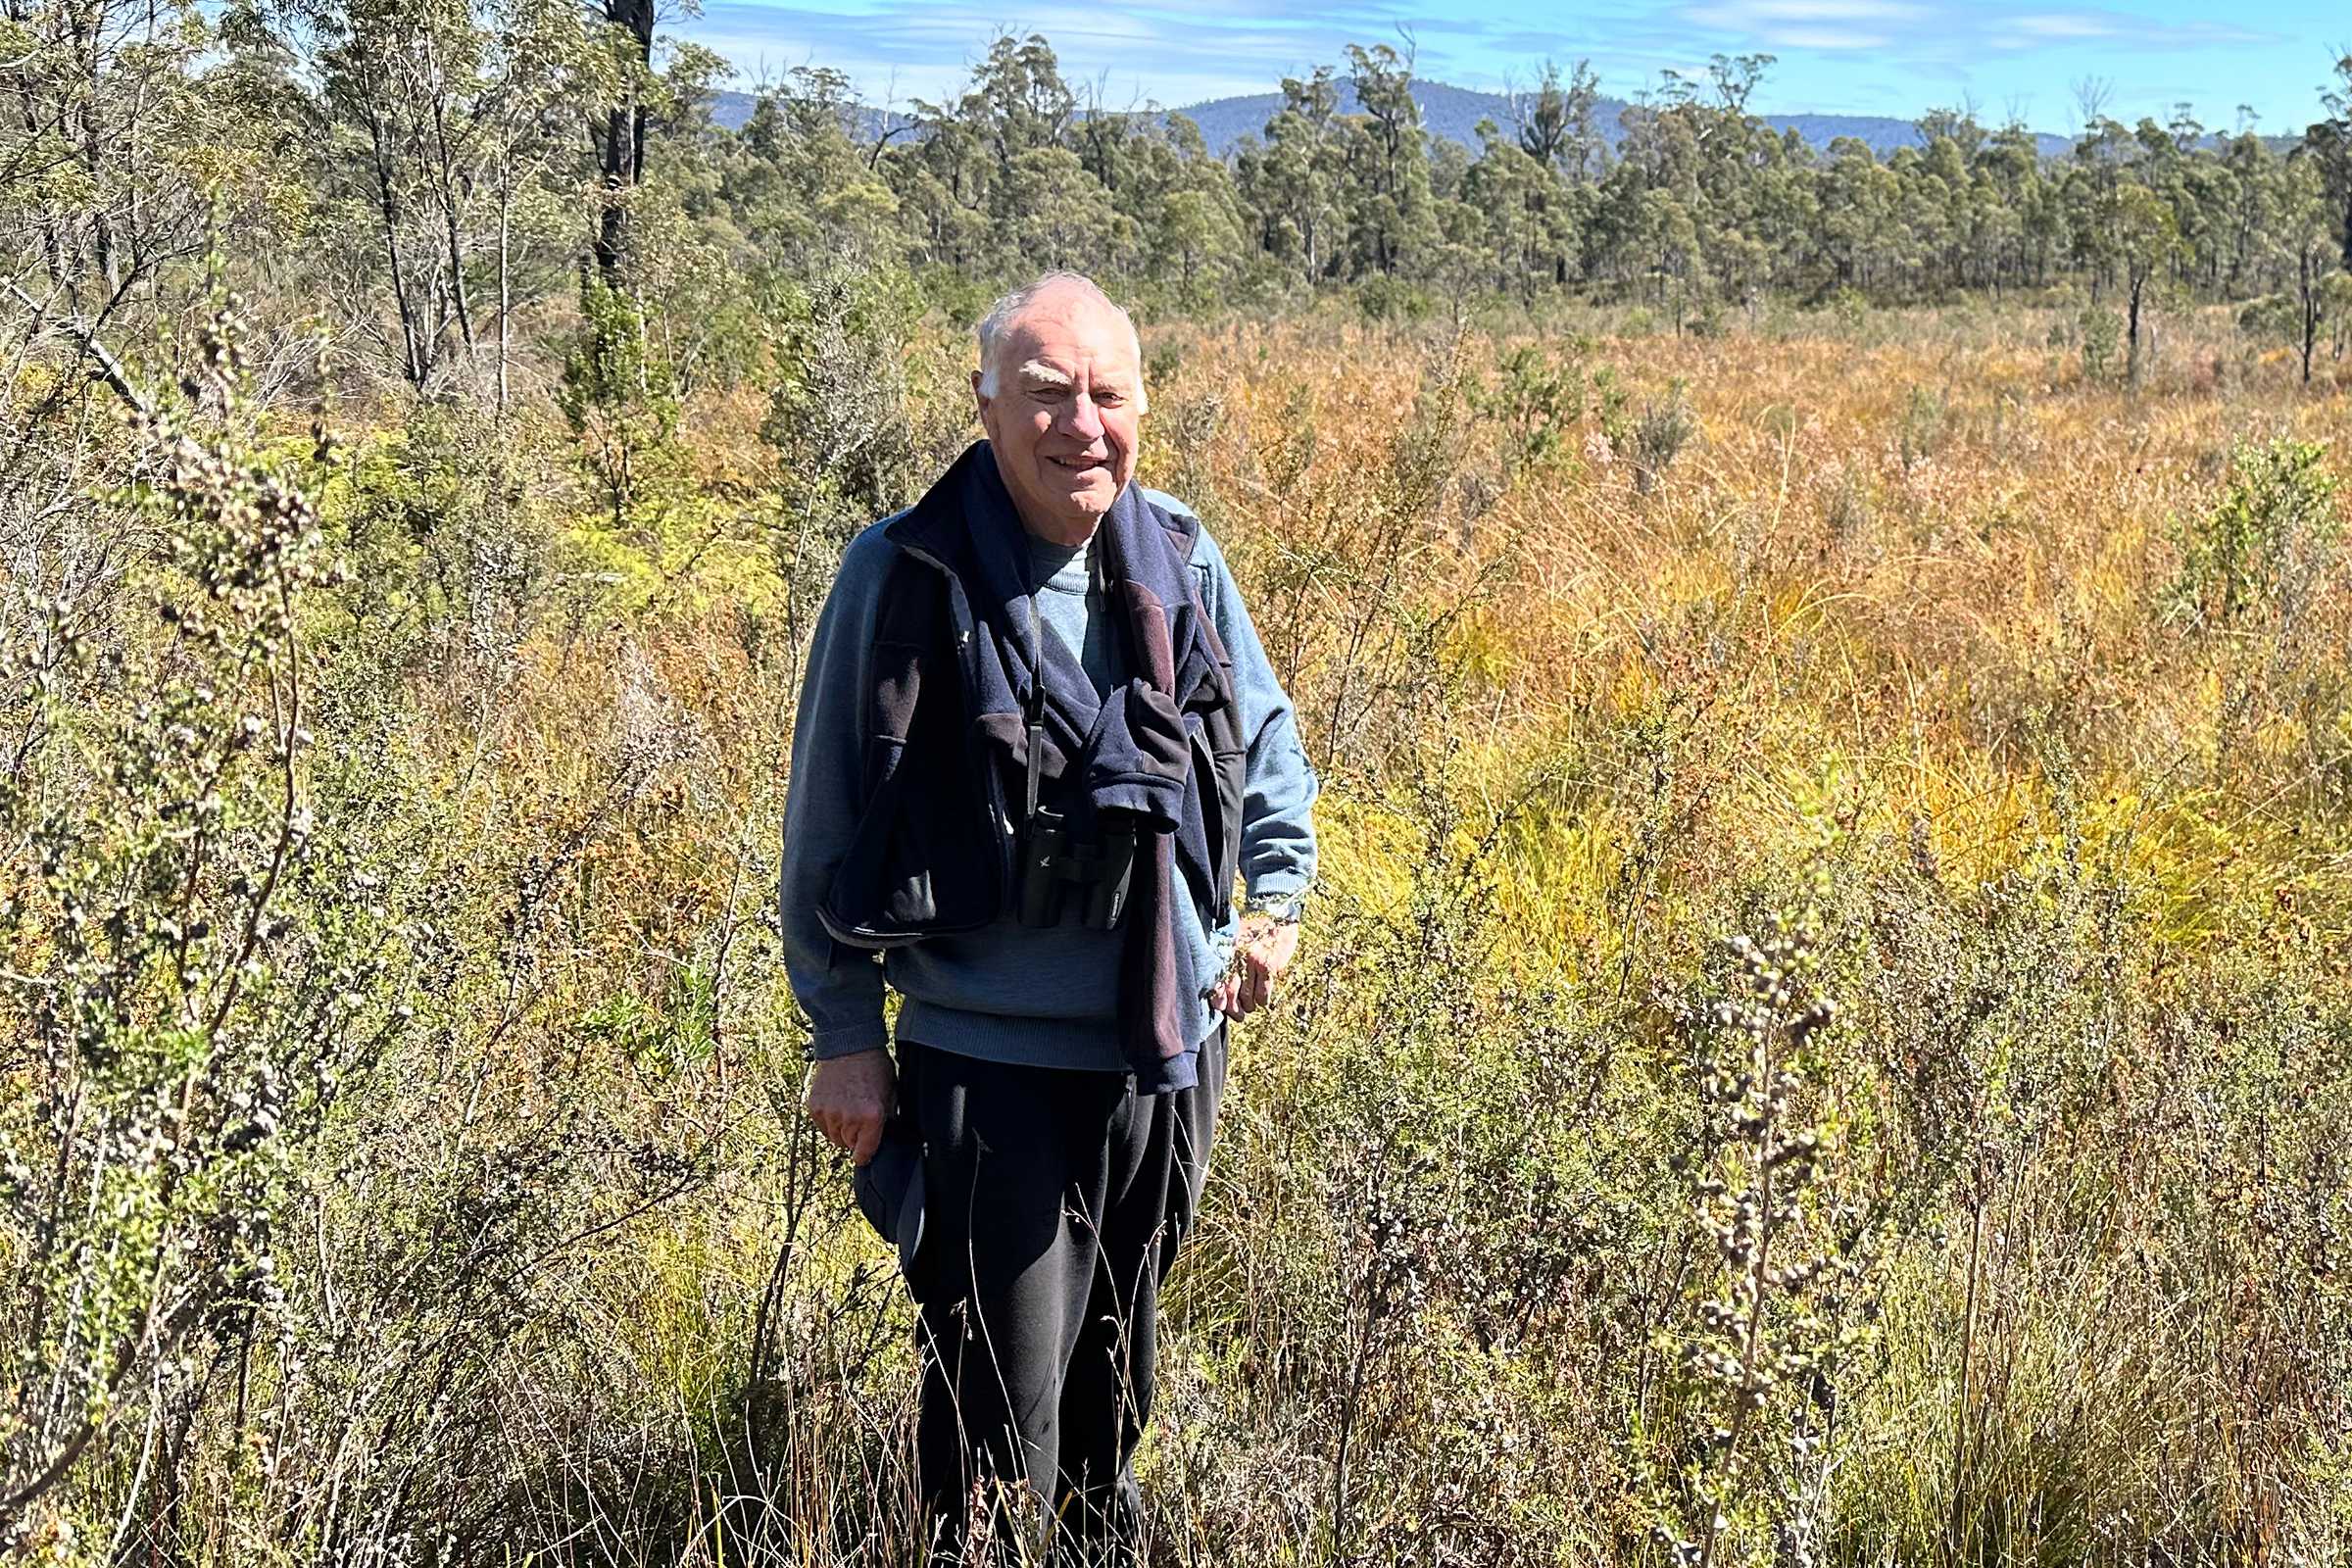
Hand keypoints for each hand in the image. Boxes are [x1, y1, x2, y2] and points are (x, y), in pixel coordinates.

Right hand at [804, 1048, 895, 1164]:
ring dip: (841, 1129)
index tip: (864, 1153)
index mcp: (872, 1116)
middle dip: (856, 1136)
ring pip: (834, 1137)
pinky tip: (836, 1103)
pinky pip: (822, 1126)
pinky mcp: (814, 1107)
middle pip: (849, 1145)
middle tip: (860, 1117)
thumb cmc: (873, 1065)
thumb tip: (885, 1136)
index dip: (865, 1155)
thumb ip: (888, 1117)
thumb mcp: (890, 1092)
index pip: (864, 1154)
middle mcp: (849, 1118)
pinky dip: (828, 1120)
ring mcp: (829, 1113)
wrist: (848, 1043)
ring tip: (848, 1108)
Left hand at [1209, 915, 1299, 1019]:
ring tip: (1250, 1005)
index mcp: (1227, 950)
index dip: (1217, 998)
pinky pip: (1263, 993)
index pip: (1218, 979)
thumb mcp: (1236, 939)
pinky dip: (1262, 1000)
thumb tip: (1219, 985)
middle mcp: (1237, 956)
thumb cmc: (1256, 929)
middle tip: (1237, 1014)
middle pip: (1230, 992)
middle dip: (1233, 1008)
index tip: (1220, 1007)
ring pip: (1247, 997)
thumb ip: (1228, 957)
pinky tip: (1262, 1000)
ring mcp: (1252, 961)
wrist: (1279, 915)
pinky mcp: (1268, 966)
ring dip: (1249, 1005)